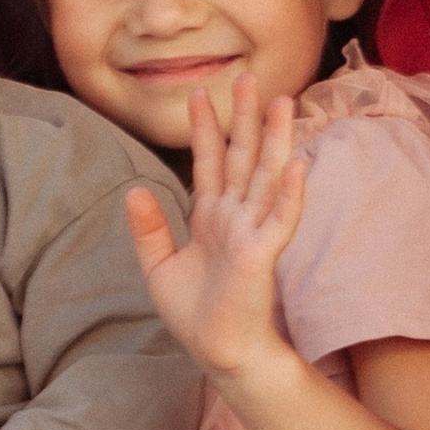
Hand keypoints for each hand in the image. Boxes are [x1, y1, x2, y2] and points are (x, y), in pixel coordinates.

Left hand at [124, 73, 307, 382]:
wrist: (218, 353)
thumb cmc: (195, 315)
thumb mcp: (159, 266)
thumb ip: (148, 227)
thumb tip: (133, 188)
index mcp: (210, 218)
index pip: (208, 163)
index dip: (205, 129)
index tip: (199, 94)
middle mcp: (234, 218)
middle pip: (241, 158)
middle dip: (245, 118)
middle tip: (249, 77)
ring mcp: (252, 233)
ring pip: (265, 177)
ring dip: (275, 141)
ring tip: (282, 103)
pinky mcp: (263, 255)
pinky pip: (279, 219)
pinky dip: (288, 193)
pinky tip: (295, 164)